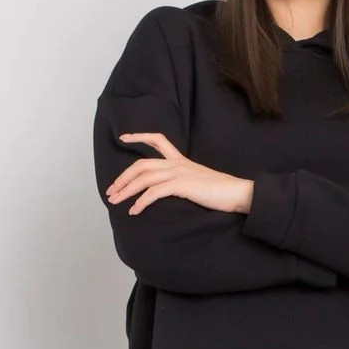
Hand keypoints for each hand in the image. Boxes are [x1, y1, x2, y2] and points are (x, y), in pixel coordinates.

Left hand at [106, 133, 252, 214]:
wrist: (237, 193)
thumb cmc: (221, 192)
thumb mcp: (198, 181)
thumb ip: (183, 181)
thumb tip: (170, 191)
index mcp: (181, 160)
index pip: (157, 139)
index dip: (139, 136)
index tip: (124, 138)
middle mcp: (177, 163)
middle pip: (141, 165)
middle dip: (123, 177)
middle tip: (111, 191)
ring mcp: (179, 173)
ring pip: (144, 178)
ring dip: (126, 190)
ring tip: (116, 201)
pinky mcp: (182, 185)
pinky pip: (154, 192)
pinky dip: (141, 202)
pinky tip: (134, 211)